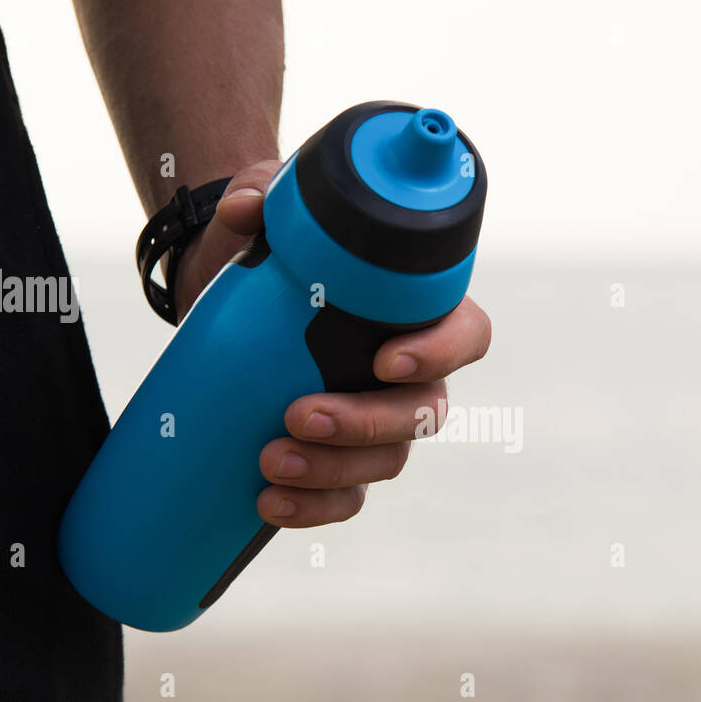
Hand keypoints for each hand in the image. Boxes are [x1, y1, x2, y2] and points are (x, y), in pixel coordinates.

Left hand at [173, 160, 492, 528]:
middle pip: (423, 414)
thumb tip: (242, 213)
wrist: (233, 293)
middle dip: (366, 424)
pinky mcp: (337, 458)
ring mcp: (377, 420)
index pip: (467, 334)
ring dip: (332, 471)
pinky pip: (346, 496)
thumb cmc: (282, 245)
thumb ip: (263, 193)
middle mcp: (411, 373)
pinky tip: (267, 502)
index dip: (441, 353)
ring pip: (385, 461)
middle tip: (297, 415)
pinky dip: (312, 508)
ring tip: (268, 463)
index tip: (385, 359)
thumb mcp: (274, 205)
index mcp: (419, 310)